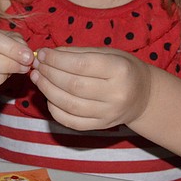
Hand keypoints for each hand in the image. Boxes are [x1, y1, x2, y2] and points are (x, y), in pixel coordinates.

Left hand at [29, 47, 152, 130]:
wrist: (144, 96)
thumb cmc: (123, 69)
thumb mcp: (107, 53)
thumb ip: (78, 53)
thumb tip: (48, 54)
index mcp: (120, 70)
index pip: (81, 65)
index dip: (57, 59)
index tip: (43, 54)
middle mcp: (116, 94)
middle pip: (73, 85)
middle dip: (49, 74)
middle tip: (37, 65)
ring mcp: (108, 114)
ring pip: (69, 104)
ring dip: (47, 90)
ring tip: (37, 78)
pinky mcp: (100, 126)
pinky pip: (71, 121)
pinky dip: (55, 109)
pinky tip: (48, 96)